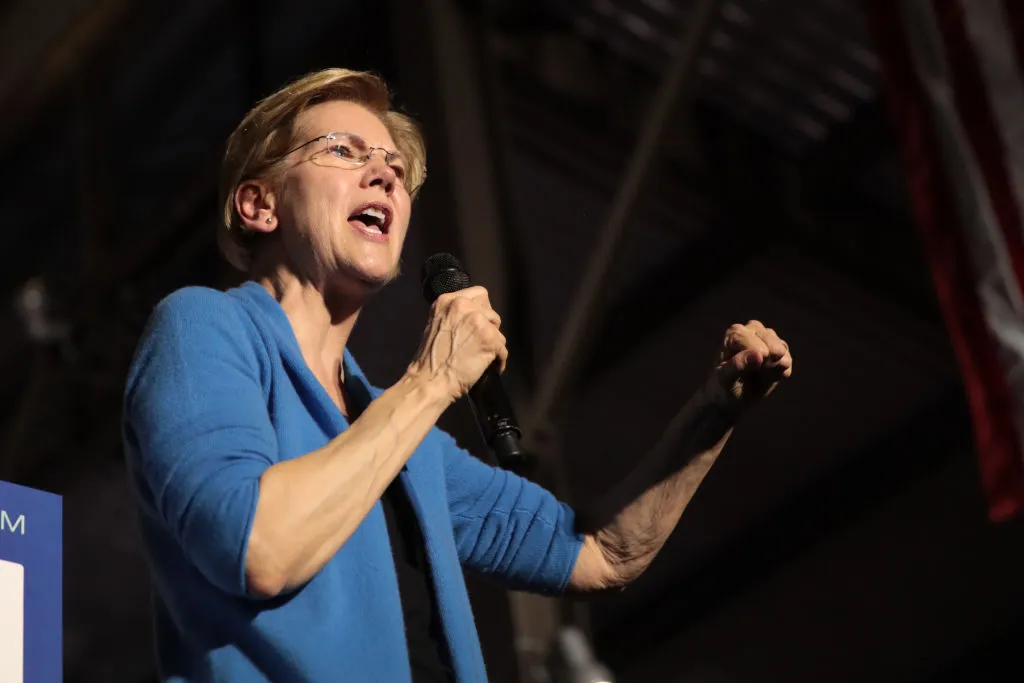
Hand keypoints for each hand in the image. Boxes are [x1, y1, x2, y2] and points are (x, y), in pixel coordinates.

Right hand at [407, 286, 507, 400]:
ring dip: (493, 343)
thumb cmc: (430, 360)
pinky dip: (498, 360)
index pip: (478, 294)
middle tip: (479, 342)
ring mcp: (478, 321)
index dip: (481, 310)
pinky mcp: (490, 338)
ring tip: (483, 355)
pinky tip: (489, 366)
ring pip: (497, 329)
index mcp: (447, 301)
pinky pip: (503, 348)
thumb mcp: (436, 324)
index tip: (479, 323)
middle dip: (488, 326)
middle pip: (490, 311)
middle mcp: (463, 306)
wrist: (429, 381)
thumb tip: (473, 317)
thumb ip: (454, 316)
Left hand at [712, 320, 792, 411]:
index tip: (748, 368)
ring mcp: (768, 338)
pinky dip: (780, 373)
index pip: (753, 342)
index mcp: (735, 333)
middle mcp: (753, 330)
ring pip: (781, 351)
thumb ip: (738, 365)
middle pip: (772, 344)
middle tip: (754, 372)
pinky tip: (767, 377)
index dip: (755, 358)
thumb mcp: (725, 379)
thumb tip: (760, 354)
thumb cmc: (724, 385)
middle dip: (767, 362)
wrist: (732, 397)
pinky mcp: (780, 350)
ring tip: (758, 374)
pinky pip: (787, 361)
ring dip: (773, 368)